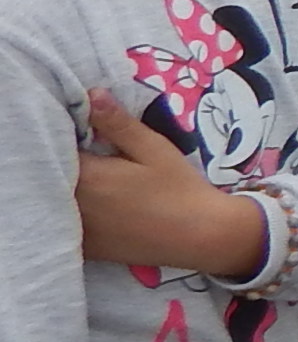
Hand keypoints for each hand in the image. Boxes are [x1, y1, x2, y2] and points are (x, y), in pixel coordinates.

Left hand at [75, 91, 268, 278]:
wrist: (201, 237)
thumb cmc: (180, 189)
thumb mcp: (154, 149)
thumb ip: (118, 124)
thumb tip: (91, 94)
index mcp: (88, 176)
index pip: (56, 148)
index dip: (66, 137)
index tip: (82, 132)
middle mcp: (75, 204)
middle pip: (53, 175)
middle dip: (65, 161)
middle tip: (91, 154)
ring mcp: (80, 229)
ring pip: (58, 201)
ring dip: (67, 188)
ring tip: (96, 180)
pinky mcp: (88, 247)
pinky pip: (68, 225)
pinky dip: (73, 213)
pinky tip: (97, 207)